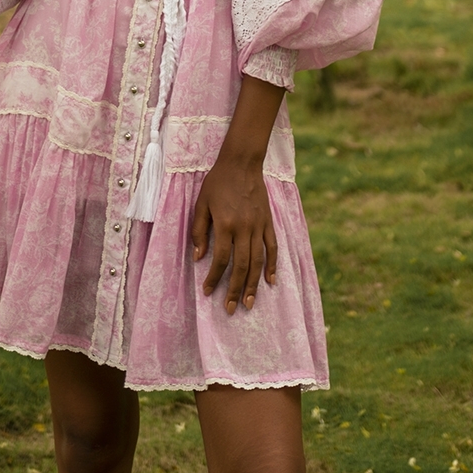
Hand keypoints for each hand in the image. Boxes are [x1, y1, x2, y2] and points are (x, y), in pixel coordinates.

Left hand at [191, 156, 277, 314]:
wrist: (241, 162)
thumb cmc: (217, 182)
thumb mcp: (201, 203)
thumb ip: (199, 230)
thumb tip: (199, 257)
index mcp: (225, 224)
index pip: (220, 259)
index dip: (214, 278)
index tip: (208, 292)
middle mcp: (244, 228)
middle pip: (241, 266)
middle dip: (235, 290)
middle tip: (231, 309)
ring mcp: (258, 225)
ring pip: (258, 261)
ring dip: (254, 284)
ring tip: (250, 303)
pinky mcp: (268, 221)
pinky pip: (272, 247)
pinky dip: (273, 265)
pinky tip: (271, 282)